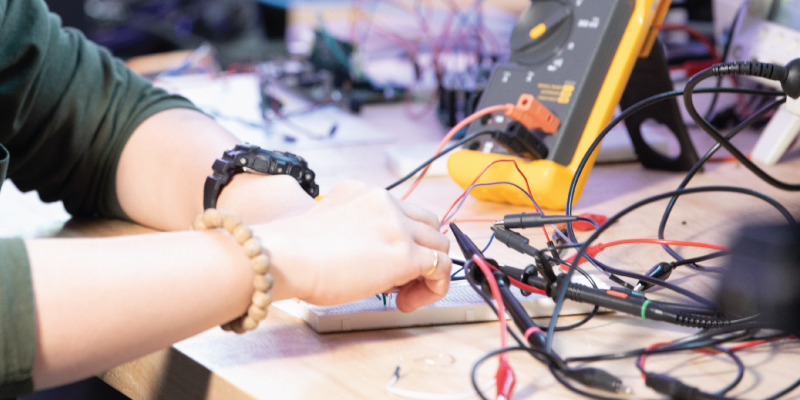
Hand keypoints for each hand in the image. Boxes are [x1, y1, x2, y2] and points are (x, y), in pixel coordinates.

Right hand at [254, 181, 450, 311]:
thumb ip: (357, 233)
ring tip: (403, 295)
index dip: (405, 241)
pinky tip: (406, 301)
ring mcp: (398, 227)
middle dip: (422, 255)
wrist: (284, 256)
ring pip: (440, 246)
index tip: (389, 265)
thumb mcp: (330, 226)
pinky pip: (441, 268)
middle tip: (400, 283)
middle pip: (429, 226)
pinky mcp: (405, 254)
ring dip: (429, 273)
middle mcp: (385, 202)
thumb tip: (373, 261)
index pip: (405, 213)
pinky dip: (434, 288)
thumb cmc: (293, 252)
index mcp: (365, 193)